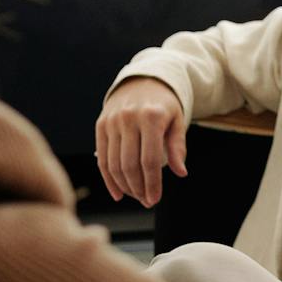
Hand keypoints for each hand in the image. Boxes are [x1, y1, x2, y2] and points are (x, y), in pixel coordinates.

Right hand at [94, 77, 186, 206]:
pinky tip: (118, 192)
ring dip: (125, 186)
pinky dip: (108, 178)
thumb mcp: (178, 120)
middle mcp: (128, 119)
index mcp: (151, 117)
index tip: (155, 199)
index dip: (152, 184)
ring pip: (113, 164)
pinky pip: (102, 157)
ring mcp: (111, 122)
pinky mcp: (100, 125)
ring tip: (137, 196)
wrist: (143, 80)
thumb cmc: (165, 105)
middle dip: (138, 188)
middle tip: (147, 201)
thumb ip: (178, 146)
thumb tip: (180, 173)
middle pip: (129, 165)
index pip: (149, 160)